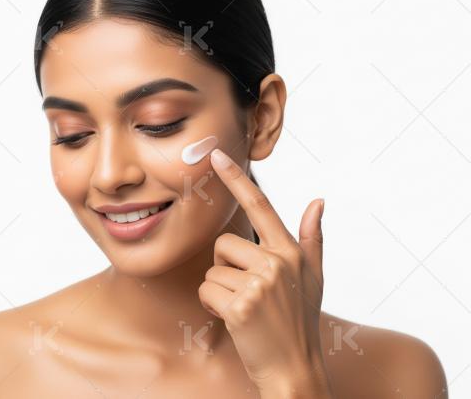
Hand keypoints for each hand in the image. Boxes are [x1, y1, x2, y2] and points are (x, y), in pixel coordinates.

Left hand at [198, 148, 332, 397]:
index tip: (216, 155)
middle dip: (225, 269)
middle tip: (246, 295)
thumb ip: (312, 239)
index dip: (236, 179)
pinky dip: (211, 307)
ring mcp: (261, 284)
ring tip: (243, 310)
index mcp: (291, 252)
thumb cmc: (299, 323)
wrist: (294, 369)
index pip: (260, 206)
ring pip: (212, 270)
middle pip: (223, 244)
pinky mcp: (243, 305)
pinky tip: (234, 321)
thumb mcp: (313, 279)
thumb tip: (318, 201)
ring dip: (218, 291)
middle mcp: (278, 263)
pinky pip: (206, 291)